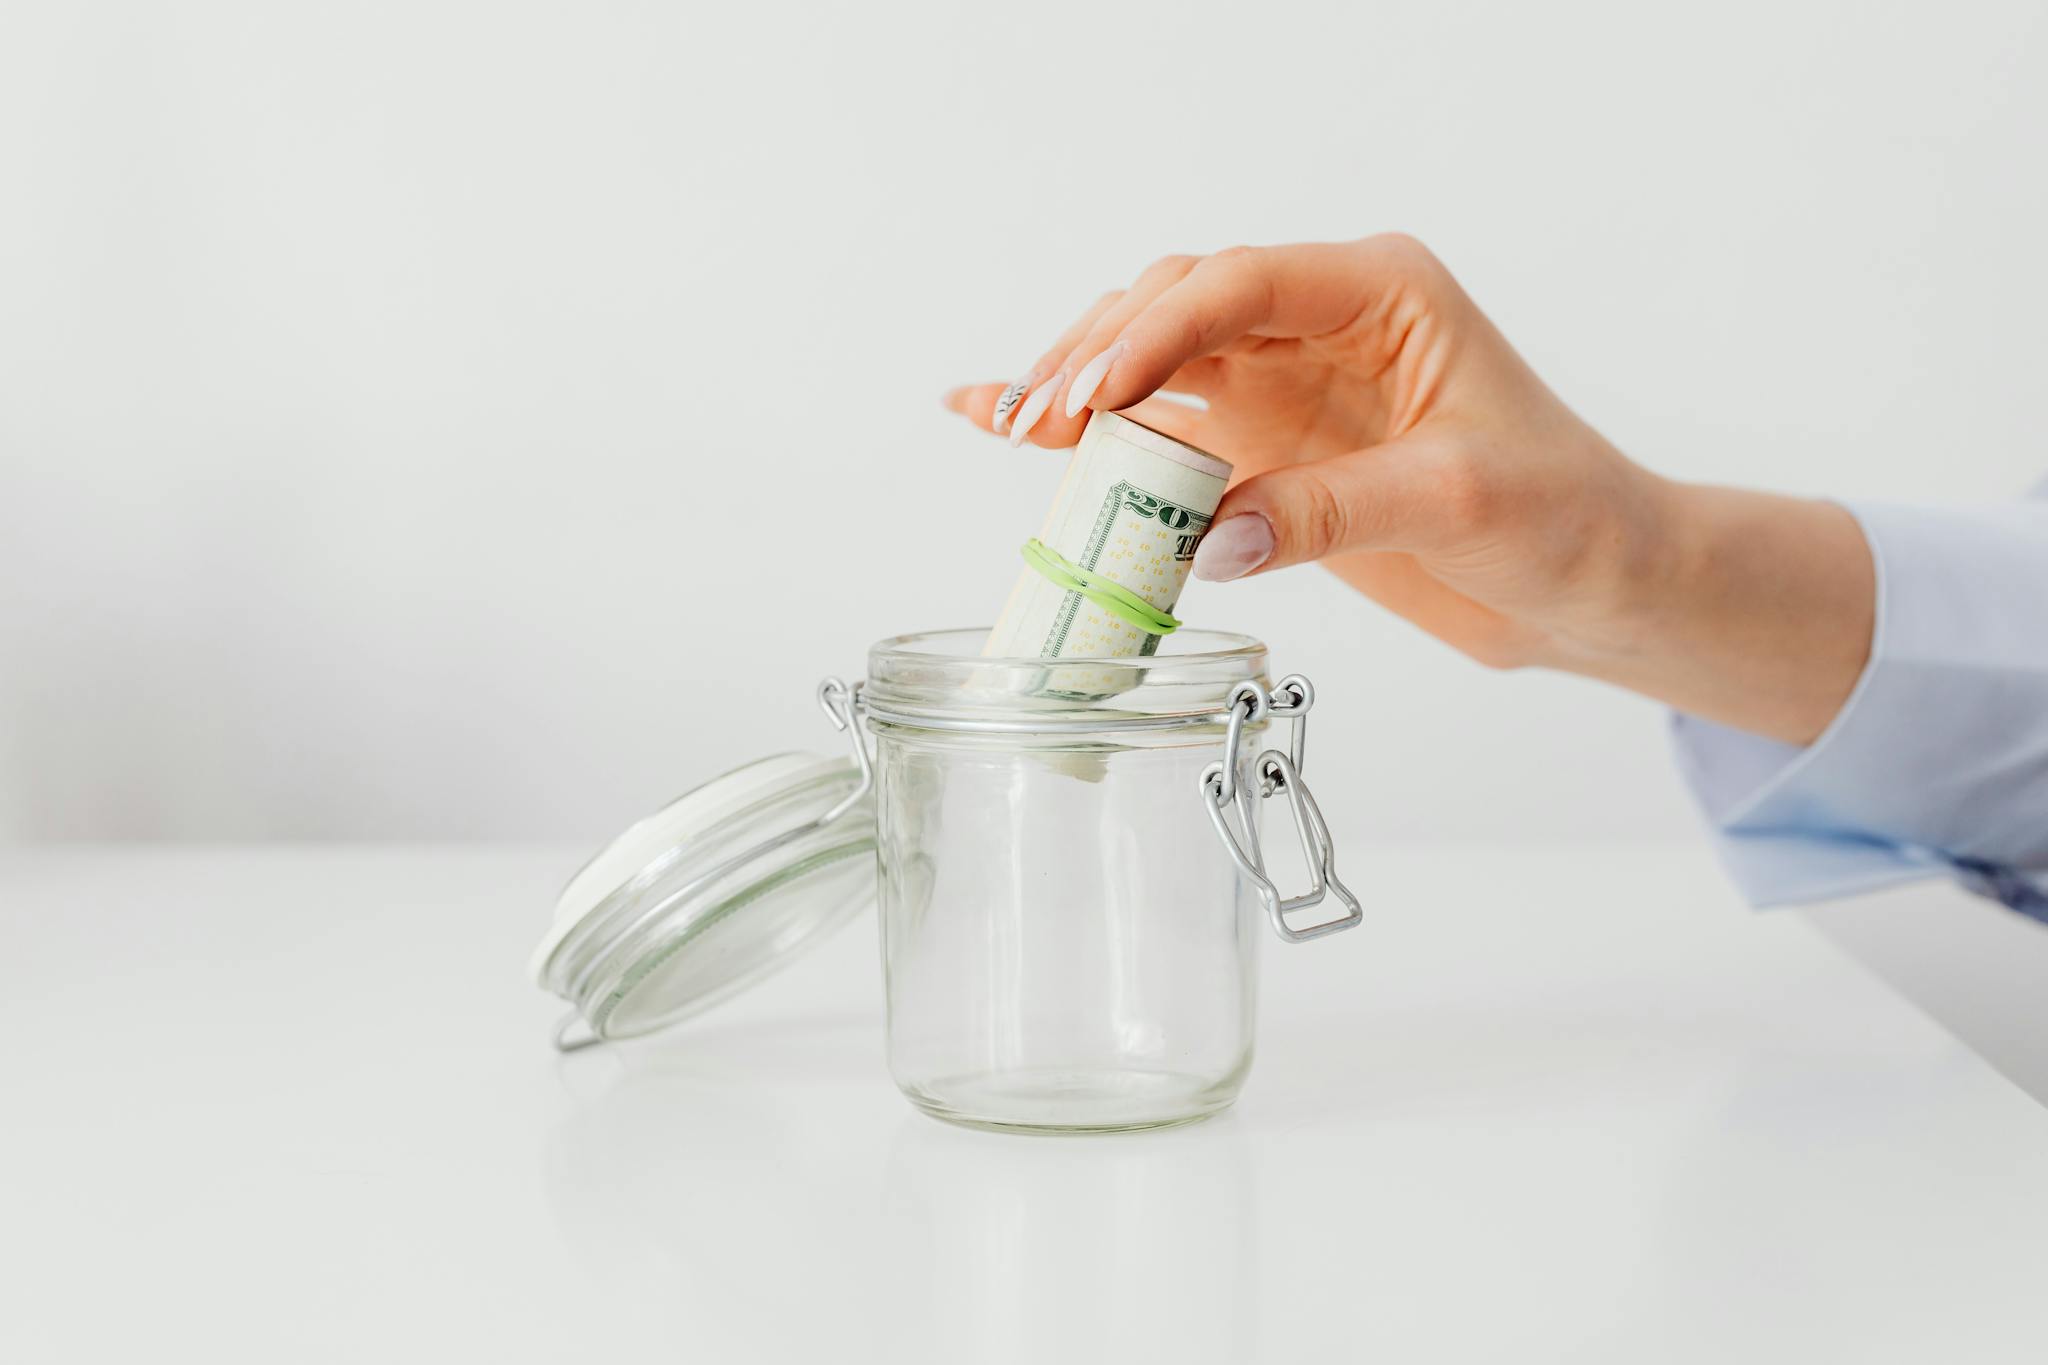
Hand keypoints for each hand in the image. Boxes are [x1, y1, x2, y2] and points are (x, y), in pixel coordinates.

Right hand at [946, 236, 1873, 744]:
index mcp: (1382, 292)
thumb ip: (1331, 510)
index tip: (1092, 394)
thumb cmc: (1562, 516)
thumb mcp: (1458, 504)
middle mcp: (1321, 321)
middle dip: (1100, 355)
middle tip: (1043, 423)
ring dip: (1080, 388)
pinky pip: (1162, 425)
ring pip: (1154, 356)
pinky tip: (1006, 424)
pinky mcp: (1264, 444)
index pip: (1242, 283)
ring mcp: (1285, 380)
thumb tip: (1203, 538)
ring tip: (1007, 426)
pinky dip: (1092, 432)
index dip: (1155, 331)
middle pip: (1176, 304)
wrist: (1590, 581)